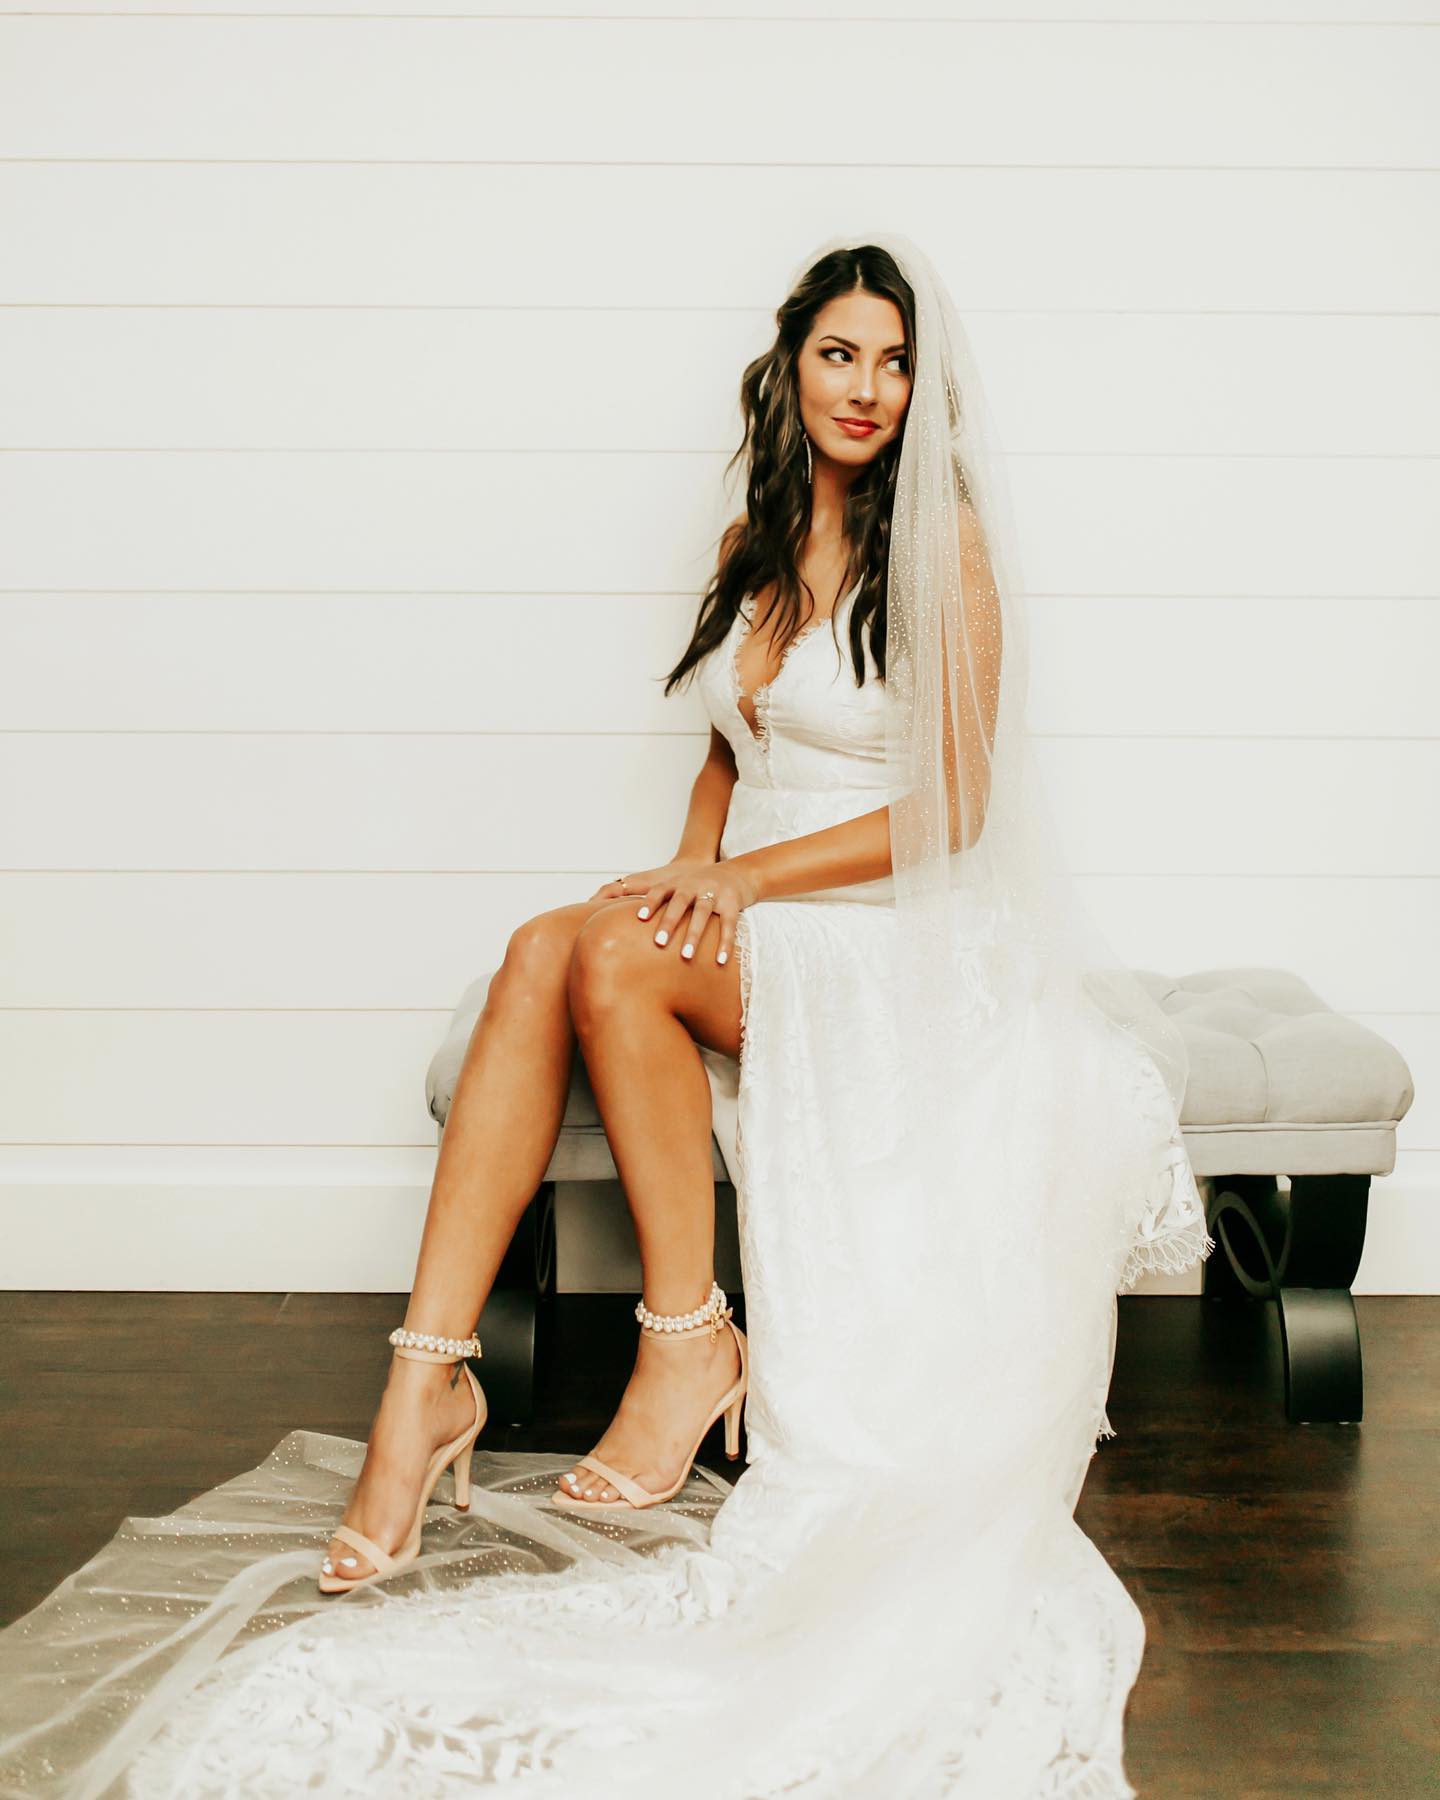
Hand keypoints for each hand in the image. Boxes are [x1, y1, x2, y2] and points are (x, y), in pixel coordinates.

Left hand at [589, 859, 759, 964]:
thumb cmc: (696, 886)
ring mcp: (714, 894)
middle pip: (680, 903)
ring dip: (694, 936)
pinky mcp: (732, 903)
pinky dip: (724, 943)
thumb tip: (604, 905)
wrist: (735, 873)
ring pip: (703, 914)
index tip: (638, 918)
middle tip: (659, 943)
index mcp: (676, 884)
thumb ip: (646, 898)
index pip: (659, 892)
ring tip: (686, 957)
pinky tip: (719, 961)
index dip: (650, 903)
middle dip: (669, 923)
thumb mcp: (674, 887)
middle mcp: (694, 886)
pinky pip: (728, 925)